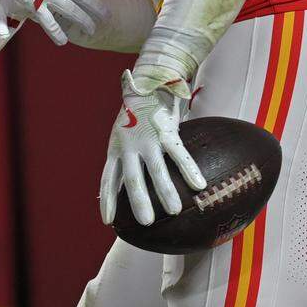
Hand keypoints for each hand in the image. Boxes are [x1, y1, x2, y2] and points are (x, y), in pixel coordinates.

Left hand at [99, 67, 206, 226]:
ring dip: (165, 191)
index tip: (108, 221)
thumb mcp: (121, 137)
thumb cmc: (135, 116)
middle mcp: (130, 145)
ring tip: (173, 210)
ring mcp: (148, 139)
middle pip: (133, 178)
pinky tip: (199, 186)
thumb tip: (123, 188)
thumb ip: (124, 160)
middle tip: (146, 222)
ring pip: (157, 169)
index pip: (108, 178)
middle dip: (139, 201)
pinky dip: (189, 169)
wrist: (148, 83)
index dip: (108, 199)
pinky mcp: (166, 131)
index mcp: (116, 148)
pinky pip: (179, 154)